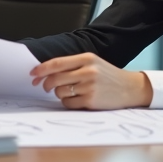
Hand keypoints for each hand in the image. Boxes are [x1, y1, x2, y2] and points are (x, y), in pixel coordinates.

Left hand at [29, 53, 152, 109]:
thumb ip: (72, 66)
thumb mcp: (93, 63)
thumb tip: (45, 73)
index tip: (33, 74)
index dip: (41, 69)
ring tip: (71, 91)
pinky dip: (68, 103)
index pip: (57, 63)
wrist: (130, 88)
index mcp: (86, 58)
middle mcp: (87, 71)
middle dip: (46, 84)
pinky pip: (68, 103)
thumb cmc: (107, 76)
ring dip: (60, 93)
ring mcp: (89, 86)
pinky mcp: (91, 100)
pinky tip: (78, 99)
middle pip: (55, 78)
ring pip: (60, 92)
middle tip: (45, 87)